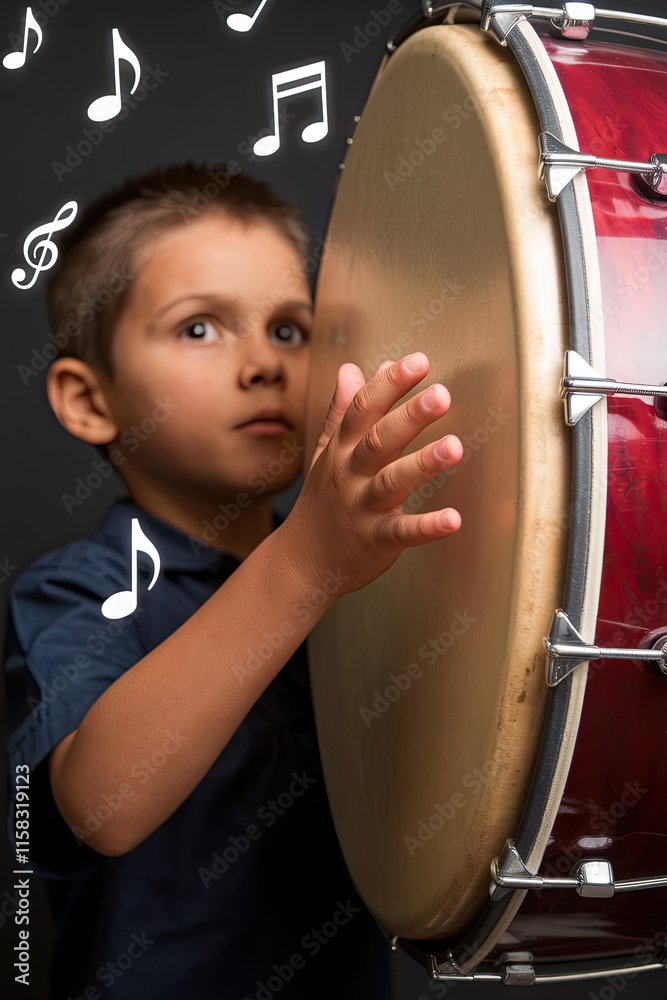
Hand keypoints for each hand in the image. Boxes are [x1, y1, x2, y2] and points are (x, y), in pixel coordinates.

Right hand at [287, 352, 462, 596]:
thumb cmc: (321, 504)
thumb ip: (342, 411)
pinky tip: (453, 518)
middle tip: (440, 394)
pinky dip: (428, 526)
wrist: (302, 562)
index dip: (389, 384)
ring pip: (392, 481)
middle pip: (378, 440)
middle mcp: (349, 475)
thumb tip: (351, 369)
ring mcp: (362, 507)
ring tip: (455, 446)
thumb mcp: (326, 452)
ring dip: (423, 463)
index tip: (417, 361)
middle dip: (409, 416)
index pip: (363, 409)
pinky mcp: (376, 540)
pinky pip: (403, 532)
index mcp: (341, 450)